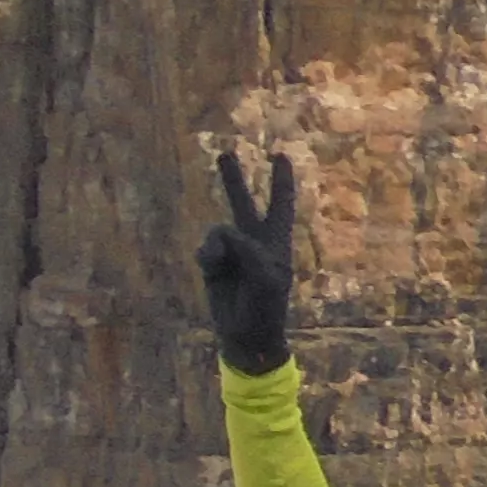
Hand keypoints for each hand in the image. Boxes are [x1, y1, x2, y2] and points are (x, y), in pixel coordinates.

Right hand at [198, 151, 297, 375]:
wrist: (245, 334)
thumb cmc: (265, 307)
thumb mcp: (265, 279)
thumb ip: (249, 251)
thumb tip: (227, 232)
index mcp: (276, 243)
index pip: (280, 205)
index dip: (281, 180)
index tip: (280, 155)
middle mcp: (254, 242)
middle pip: (243, 203)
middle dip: (233, 178)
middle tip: (224, 152)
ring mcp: (233, 252)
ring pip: (218, 231)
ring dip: (217, 248)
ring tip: (219, 267)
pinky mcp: (214, 263)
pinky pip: (205, 249)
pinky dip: (207, 258)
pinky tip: (212, 272)